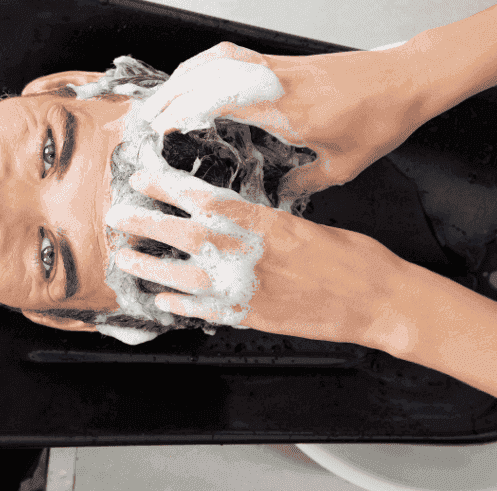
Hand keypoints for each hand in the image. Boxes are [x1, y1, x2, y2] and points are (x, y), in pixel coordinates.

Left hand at [106, 166, 407, 345]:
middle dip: (146, 222)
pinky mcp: (253, 318)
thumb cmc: (351, 257)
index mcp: (265, 223)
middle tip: (117, 214)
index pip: (205, 199)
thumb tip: (231, 213)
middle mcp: (250, 254)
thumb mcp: (306, 224)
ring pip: (185, 277)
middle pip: (184, 234)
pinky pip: (206, 313)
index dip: (168, 187)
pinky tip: (163, 301)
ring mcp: (248, 289)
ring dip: (151, 266)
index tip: (144, 177)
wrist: (379, 301)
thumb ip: (263, 221)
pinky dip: (181, 307)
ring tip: (126, 257)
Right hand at [139, 41, 424, 205]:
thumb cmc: (381, 119)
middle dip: (174, 94)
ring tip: (164, 97)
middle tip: (150, 116)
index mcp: (290, 110)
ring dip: (187, 76)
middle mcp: (280, 83)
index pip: (225, 102)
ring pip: (221, 59)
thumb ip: (306, 184)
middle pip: (212, 75)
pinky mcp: (285, 62)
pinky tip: (199, 78)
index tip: (164, 127)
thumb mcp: (344, 165)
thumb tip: (279, 199)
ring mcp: (281, 68)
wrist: (407, 79)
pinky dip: (209, 65)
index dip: (187, 111)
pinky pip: (237, 55)